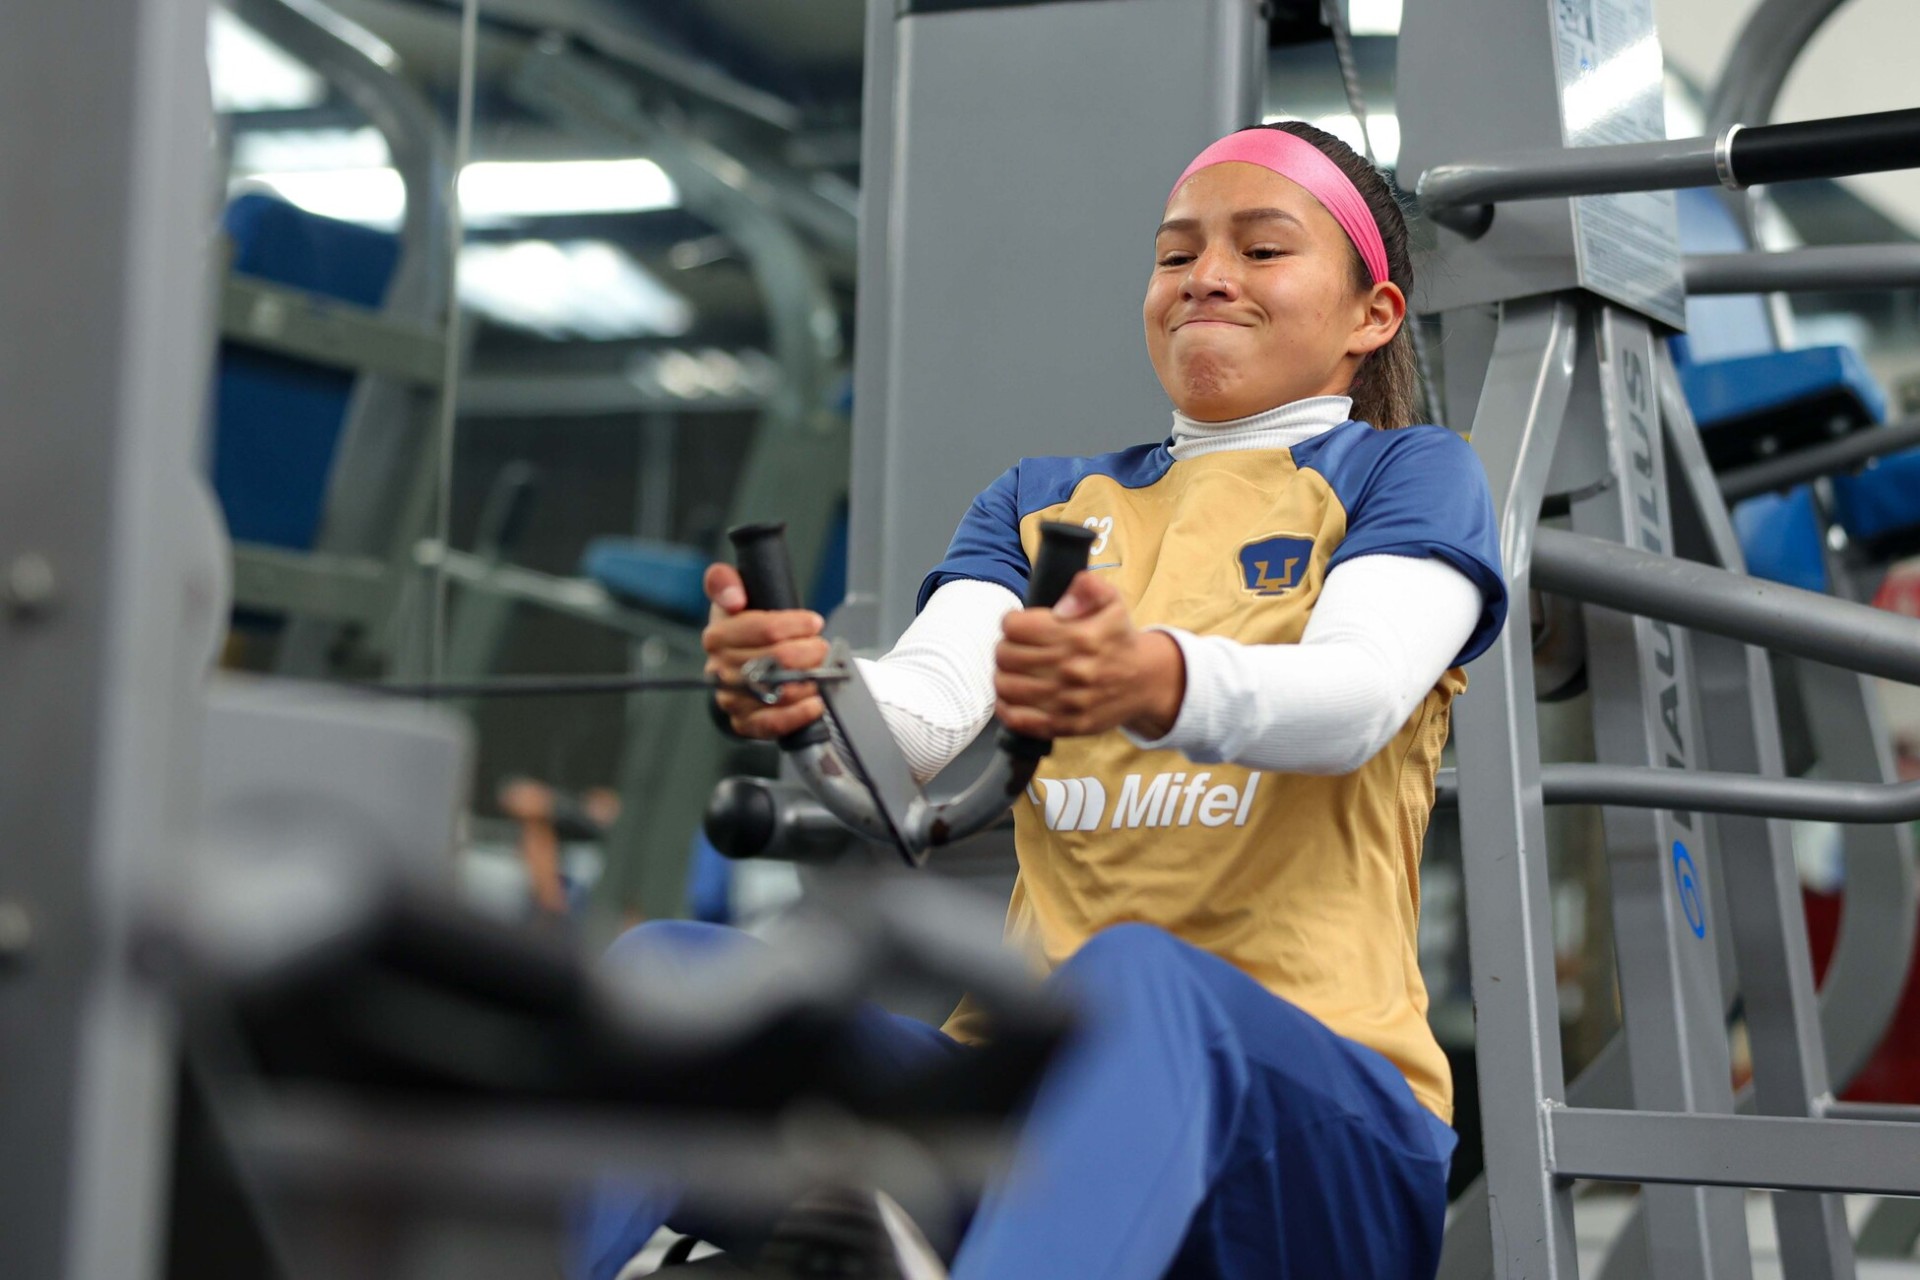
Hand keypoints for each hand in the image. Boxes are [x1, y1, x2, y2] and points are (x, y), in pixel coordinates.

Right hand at [702, 563, 828, 738]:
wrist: (737, 667)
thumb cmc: (742, 631)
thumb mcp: (733, 597)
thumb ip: (725, 582)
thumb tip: (733, 597)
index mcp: (717, 636)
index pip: (765, 628)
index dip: (796, 624)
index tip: (813, 622)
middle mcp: (721, 669)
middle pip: (778, 660)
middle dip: (810, 652)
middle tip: (821, 648)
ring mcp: (732, 698)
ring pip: (780, 691)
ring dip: (810, 681)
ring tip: (821, 672)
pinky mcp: (743, 722)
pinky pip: (772, 723)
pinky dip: (798, 714)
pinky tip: (814, 703)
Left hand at [993, 572, 1185, 739]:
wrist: (1145, 682)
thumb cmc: (1119, 638)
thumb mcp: (1111, 601)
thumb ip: (1087, 587)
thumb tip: (1060, 608)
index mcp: (1079, 636)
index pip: (1015, 627)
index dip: (1012, 622)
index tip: (1018, 624)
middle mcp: (1072, 669)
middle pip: (1006, 656)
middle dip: (1005, 647)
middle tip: (1014, 647)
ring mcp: (1068, 701)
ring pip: (1006, 686)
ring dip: (1003, 675)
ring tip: (1014, 670)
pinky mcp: (1066, 725)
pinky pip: (1018, 720)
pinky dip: (1005, 708)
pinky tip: (1011, 697)